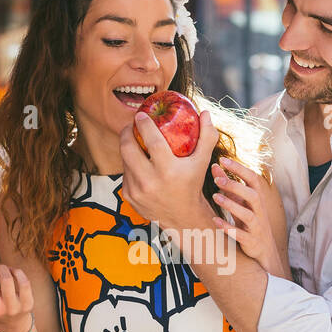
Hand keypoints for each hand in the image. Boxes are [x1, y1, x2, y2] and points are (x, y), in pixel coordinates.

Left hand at [120, 108, 219, 231]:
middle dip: (126, 132)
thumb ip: (207, 137)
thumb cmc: (192, 185)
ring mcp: (137, 190)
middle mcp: (150, 181)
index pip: (151, 140)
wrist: (182, 217)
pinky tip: (136, 160)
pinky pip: (125, 173)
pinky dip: (129, 164)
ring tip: (133, 139)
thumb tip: (206, 114)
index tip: (141, 115)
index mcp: (168, 171)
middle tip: (131, 125)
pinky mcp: (129, 196)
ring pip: (124, 160)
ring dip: (127, 147)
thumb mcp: (202, 162)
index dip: (143, 124)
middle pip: (128, 148)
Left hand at [210, 157, 288, 276]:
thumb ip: (228, 187)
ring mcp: (257, 228)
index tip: (223, 159)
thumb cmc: (249, 224)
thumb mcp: (240, 203)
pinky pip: (242, 236)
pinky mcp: (252, 242)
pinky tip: (216, 222)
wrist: (264, 252)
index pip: (253, 179)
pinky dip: (229, 229)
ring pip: (249, 215)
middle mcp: (260, 212)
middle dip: (236, 186)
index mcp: (258, 199)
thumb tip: (215, 166)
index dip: (239, 169)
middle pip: (253, 195)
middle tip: (217, 180)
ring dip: (232, 205)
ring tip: (215, 197)